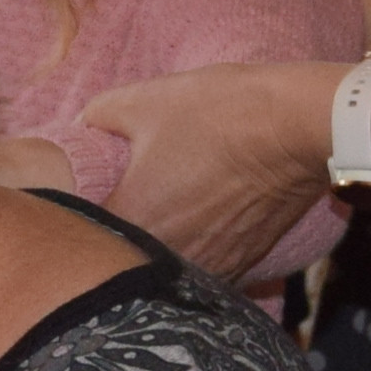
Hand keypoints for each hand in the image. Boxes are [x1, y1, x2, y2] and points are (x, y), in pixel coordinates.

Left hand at [75, 61, 337, 279]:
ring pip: (162, 272)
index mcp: (132, 222)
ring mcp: (209, 267)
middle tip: (112, 207)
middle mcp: (166, 257)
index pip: (78, 236)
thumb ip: (98, 116)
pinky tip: (194, 226)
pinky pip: (201, 271)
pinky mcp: (243, 264)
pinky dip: (191, 254)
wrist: (301, 129)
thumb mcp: (146, 99)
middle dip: (110, 240)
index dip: (69, 217)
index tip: (72, 199)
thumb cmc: (220, 112)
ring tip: (157, 218)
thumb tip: (82, 125)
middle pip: (120, 261)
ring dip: (152, 253)